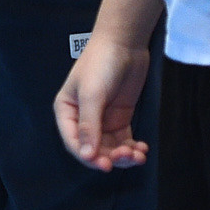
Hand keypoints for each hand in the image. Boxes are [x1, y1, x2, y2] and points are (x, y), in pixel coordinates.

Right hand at [54, 34, 151, 170]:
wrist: (124, 43)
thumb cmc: (101, 64)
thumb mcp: (92, 94)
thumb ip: (89, 126)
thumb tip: (86, 155)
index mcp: (67, 111)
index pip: (73, 142)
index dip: (88, 157)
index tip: (106, 165)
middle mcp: (83, 118)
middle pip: (94, 149)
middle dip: (111, 156)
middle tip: (127, 156)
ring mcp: (102, 119)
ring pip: (110, 148)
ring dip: (124, 155)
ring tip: (138, 154)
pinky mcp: (119, 118)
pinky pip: (123, 140)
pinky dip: (132, 148)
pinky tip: (142, 149)